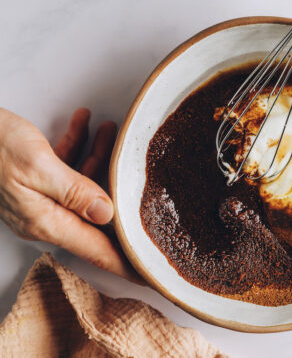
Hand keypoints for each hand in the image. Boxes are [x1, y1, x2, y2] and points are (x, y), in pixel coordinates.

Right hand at [0, 108, 140, 282]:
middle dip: (120, 192)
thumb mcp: (38, 167)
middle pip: (97, 214)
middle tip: (141, 176)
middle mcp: (45, 216)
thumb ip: (76, 192)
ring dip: (99, 158)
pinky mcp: (33, 181)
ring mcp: (39, 200)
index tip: (151, 274)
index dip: (127, 263)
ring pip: (84, 185)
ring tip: (109, 131)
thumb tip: (108, 215)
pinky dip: (77, 148)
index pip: (97, 250)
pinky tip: (85, 124)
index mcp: (48, 221)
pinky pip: (65, 169)